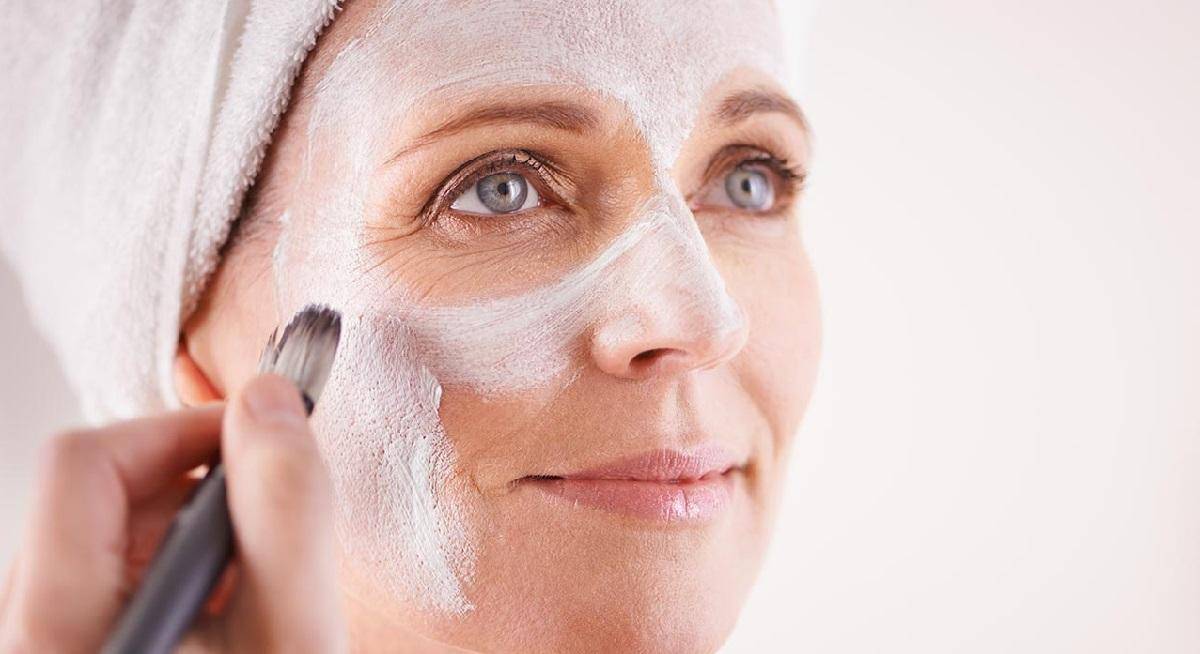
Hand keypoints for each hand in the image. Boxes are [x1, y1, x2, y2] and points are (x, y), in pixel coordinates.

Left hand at [0, 375, 345, 652]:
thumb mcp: (290, 630)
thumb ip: (283, 511)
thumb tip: (269, 401)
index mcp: (57, 625)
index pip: (82, 459)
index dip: (182, 429)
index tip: (256, 439)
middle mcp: (30, 632)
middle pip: (91, 492)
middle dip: (193, 484)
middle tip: (265, 515)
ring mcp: (49, 644)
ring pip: (100, 535)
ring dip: (187, 528)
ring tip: (250, 578)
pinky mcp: (77, 651)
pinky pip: (103, 580)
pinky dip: (171, 569)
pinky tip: (223, 609)